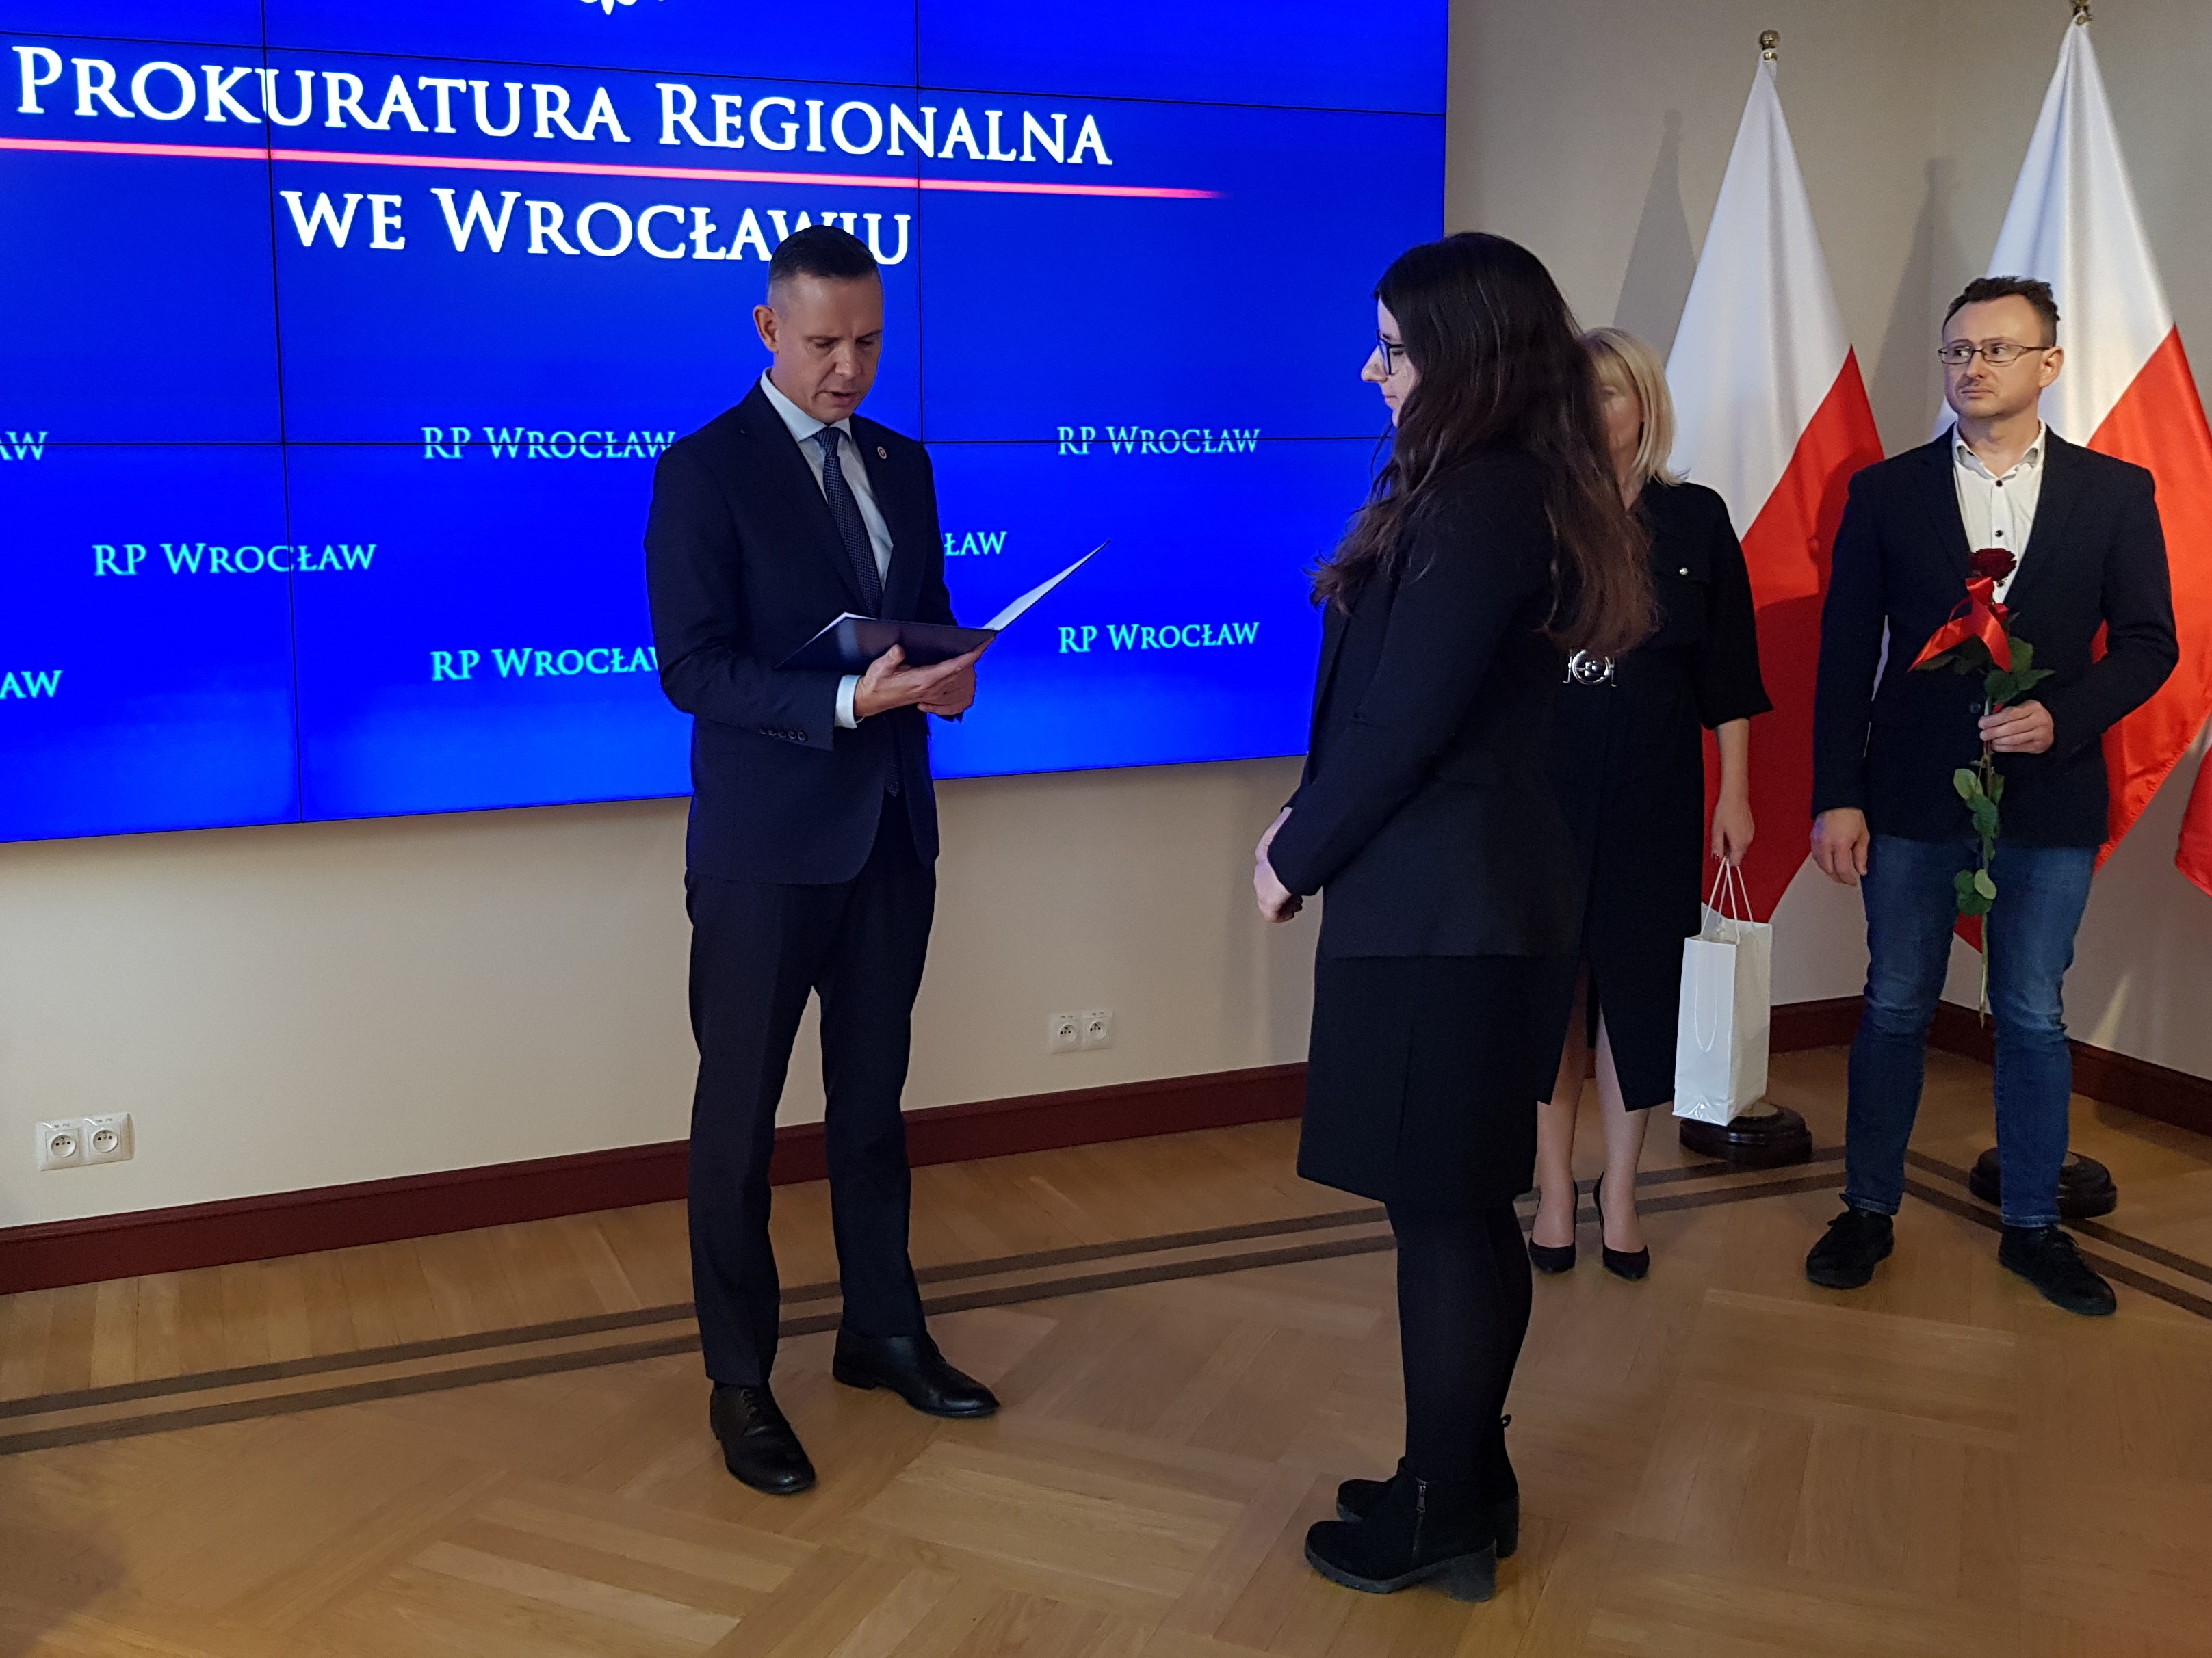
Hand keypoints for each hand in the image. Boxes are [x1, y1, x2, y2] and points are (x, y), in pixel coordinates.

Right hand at [853, 643, 984, 720]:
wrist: (872, 700)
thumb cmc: (878, 684)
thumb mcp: (880, 667)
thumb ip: (892, 658)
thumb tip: (900, 649)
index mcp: (923, 680)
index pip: (953, 666)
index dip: (970, 656)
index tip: (981, 646)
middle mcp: (931, 689)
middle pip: (961, 673)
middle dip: (973, 658)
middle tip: (982, 643)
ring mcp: (932, 695)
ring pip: (959, 682)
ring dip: (969, 670)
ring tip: (975, 655)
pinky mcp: (930, 697)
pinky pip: (953, 694)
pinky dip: (961, 686)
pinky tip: (965, 678)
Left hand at [1253, 808, 1301, 921]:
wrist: (1287, 865)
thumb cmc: (1289, 846)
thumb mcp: (1287, 828)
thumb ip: (1287, 821)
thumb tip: (1288, 812)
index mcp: (1264, 853)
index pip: (1268, 863)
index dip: (1281, 872)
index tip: (1291, 875)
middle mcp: (1261, 873)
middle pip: (1270, 884)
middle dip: (1282, 889)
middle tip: (1295, 892)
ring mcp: (1263, 890)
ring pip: (1272, 900)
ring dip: (1284, 902)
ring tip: (1295, 903)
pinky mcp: (1268, 906)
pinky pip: (1274, 914)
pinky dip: (1282, 915)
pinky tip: (1290, 913)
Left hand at [1710, 792, 1755, 866]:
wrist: (1735, 797)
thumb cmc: (1726, 811)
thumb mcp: (1716, 831)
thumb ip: (1717, 847)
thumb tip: (1717, 858)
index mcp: (1739, 843)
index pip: (1735, 862)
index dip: (1726, 861)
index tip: (1720, 856)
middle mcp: (1747, 840)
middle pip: (1739, 855)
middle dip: (1729, 852)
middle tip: (1720, 842)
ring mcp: (1751, 834)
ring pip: (1742, 847)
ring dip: (1733, 845)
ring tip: (1725, 833)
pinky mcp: (1751, 829)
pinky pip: (1745, 839)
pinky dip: (1738, 838)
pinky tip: (1731, 829)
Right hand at [1811, 807, 1870, 886]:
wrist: (1838, 799)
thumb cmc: (1851, 814)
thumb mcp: (1863, 835)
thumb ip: (1861, 855)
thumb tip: (1861, 870)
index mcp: (1840, 844)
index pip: (1841, 870)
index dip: (1847, 879)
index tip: (1853, 882)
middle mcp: (1826, 844)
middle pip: (1828, 870)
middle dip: (1837, 877)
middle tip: (1845, 880)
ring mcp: (1817, 841)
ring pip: (1820, 864)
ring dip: (1829, 870)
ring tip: (1838, 872)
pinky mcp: (1812, 838)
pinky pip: (1815, 856)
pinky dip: (1823, 862)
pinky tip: (1830, 861)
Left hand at [1980, 698, 2053, 753]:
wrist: (2050, 726)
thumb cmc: (2030, 715)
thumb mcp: (2022, 708)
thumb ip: (2006, 712)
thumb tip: (1986, 721)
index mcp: (2033, 707)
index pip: (2010, 714)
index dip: (1994, 720)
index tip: (1981, 723)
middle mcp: (2039, 720)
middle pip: (2011, 728)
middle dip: (1994, 732)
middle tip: (1983, 735)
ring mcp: (2040, 734)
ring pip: (2014, 740)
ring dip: (1998, 741)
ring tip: (1989, 741)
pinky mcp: (2038, 746)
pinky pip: (2017, 748)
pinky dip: (2004, 748)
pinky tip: (1996, 746)